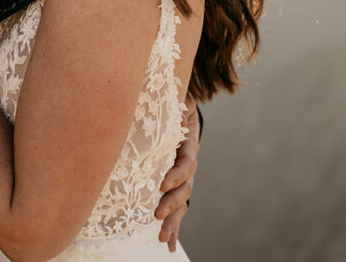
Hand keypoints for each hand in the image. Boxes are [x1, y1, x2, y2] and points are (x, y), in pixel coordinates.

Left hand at [155, 95, 199, 251]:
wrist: (179, 110)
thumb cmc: (173, 103)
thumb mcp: (176, 100)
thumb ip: (177, 104)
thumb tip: (178, 105)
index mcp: (188, 145)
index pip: (186, 163)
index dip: (176, 174)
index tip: (162, 184)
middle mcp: (188, 165)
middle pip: (185, 188)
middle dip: (171, 203)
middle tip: (157, 214)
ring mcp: (183, 178)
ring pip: (181, 203)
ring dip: (173, 221)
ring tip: (161, 237)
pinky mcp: (175, 187)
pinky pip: (176, 209)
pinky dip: (173, 228)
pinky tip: (168, 245)